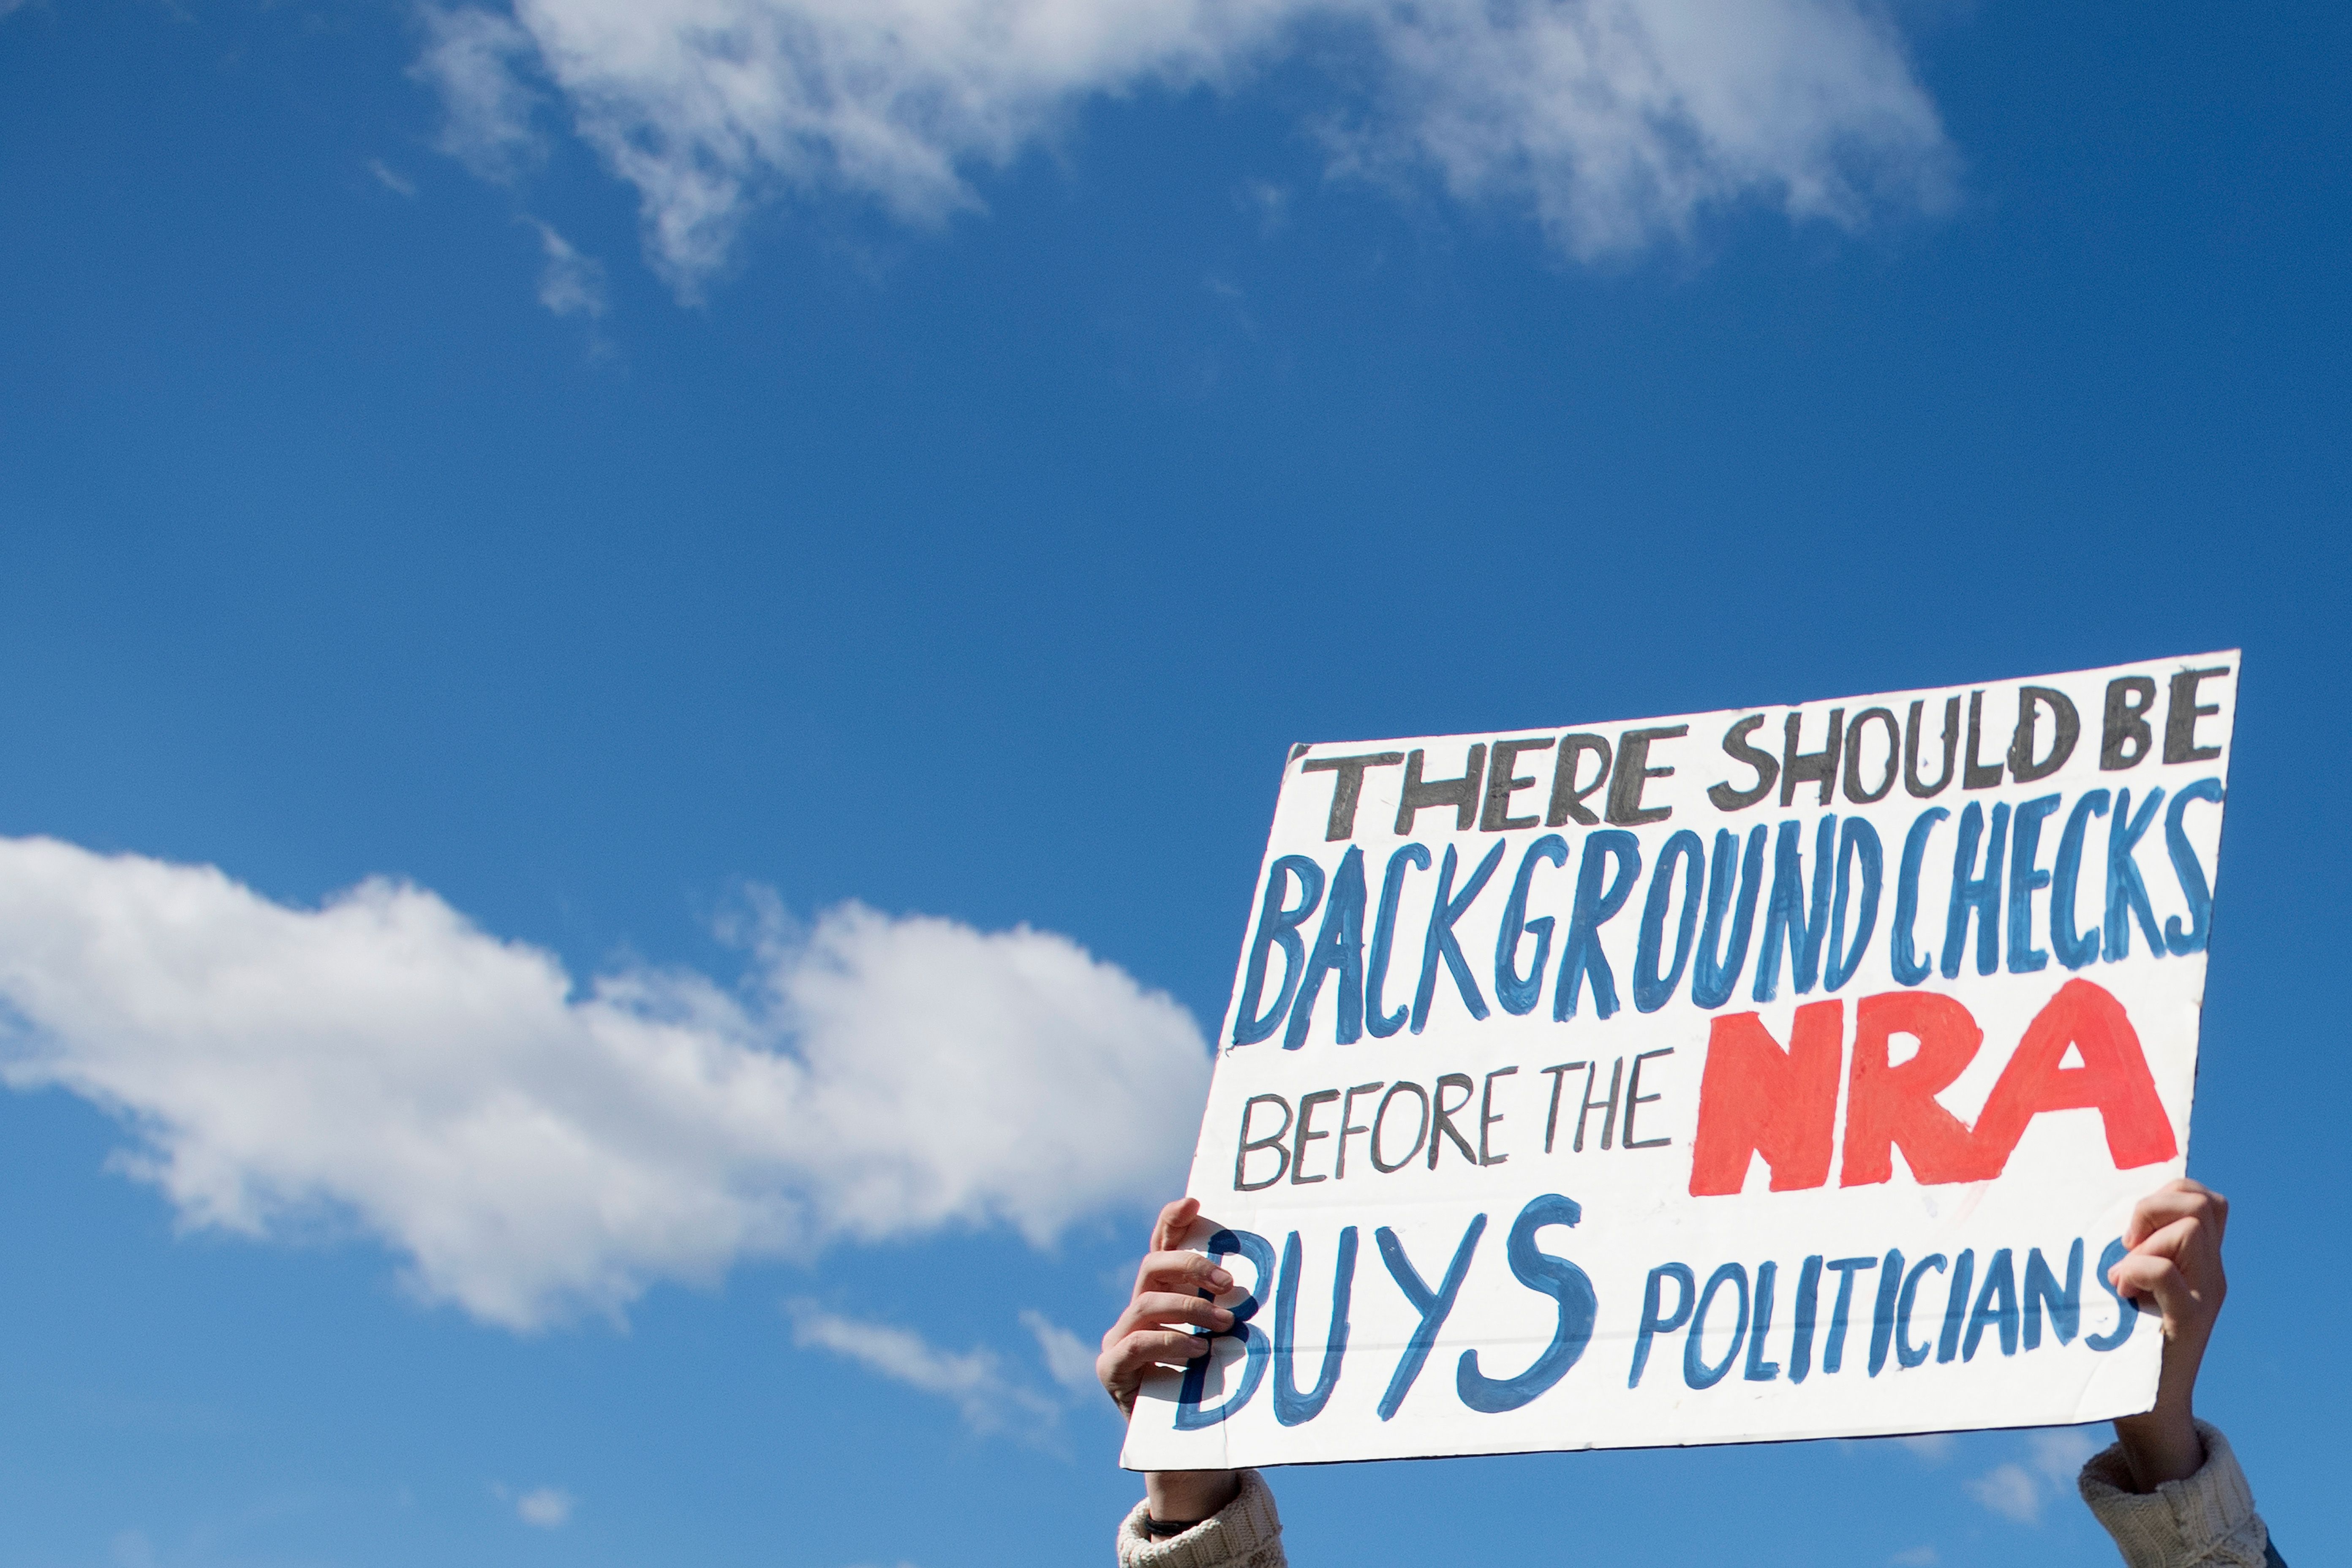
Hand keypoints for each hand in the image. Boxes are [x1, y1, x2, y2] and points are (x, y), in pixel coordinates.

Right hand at [1098, 1196, 1242, 1526]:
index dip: (1172, 1220)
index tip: (1195, 1201)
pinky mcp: (1112, 1369)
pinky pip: (1133, 1344)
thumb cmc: (1214, 1391)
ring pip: (1144, 1303)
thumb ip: (1231, 1313)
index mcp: (1162, 1295)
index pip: (1161, 1246)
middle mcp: (1136, 1309)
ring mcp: (1119, 1338)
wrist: (1189, 1454)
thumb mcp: (1227, 1345)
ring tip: (1223, 1326)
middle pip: (1151, 1266)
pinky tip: (1196, 1351)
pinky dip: (1167, 1342)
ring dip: (1188, 1309)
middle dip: (1190, 1267)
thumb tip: (1272, 1282)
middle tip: (1228, 1283)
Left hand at [2107, 1177, 2227, 1490]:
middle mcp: (2211, 1276)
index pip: (2204, 1200)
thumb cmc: (2127, 1342)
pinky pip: (2166, 1272)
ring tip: (2123, 1273)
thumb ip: (2137, 1253)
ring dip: (2146, 1241)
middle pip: (2204, 1202)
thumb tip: (2104, 1218)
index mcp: (2200, 1263)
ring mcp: (2204, 1298)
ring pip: (2192, 1227)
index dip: (2166, 1195)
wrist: (2151, 1410)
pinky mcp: (2187, 1323)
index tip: (2132, 1228)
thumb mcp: (2137, 1287)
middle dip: (2155, 1207)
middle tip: (2127, 1244)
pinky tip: (2120, 1292)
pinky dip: (2136, 1271)